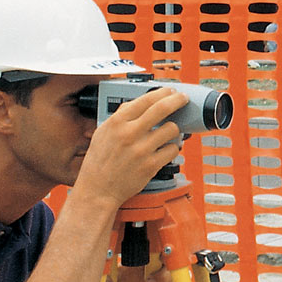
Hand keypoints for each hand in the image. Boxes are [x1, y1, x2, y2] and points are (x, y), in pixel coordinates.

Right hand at [74, 86, 188, 208]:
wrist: (98, 190)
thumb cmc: (99, 161)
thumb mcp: (103, 132)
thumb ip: (120, 115)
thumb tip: (137, 102)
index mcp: (117, 122)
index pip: (145, 99)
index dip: (162, 92)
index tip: (171, 91)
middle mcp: (130, 134)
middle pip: (162, 108)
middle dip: (177, 100)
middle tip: (183, 99)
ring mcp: (141, 150)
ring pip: (171, 129)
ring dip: (174, 129)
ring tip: (170, 131)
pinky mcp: (151, 166)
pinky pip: (172, 149)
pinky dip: (172, 148)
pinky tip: (166, 148)